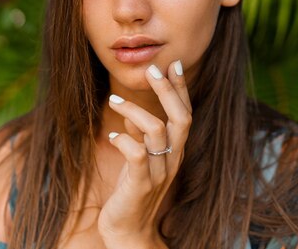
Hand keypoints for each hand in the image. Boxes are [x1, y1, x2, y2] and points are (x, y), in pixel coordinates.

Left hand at [97, 60, 191, 248]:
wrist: (129, 232)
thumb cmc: (133, 193)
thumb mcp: (141, 161)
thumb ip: (141, 137)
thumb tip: (132, 114)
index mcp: (176, 151)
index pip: (185, 113)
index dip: (180, 89)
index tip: (172, 65)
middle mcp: (174, 159)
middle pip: (181, 117)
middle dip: (168, 90)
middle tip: (152, 70)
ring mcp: (160, 171)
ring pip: (157, 130)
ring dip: (135, 110)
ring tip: (113, 100)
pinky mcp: (141, 184)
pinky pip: (137, 154)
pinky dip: (124, 139)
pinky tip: (112, 136)